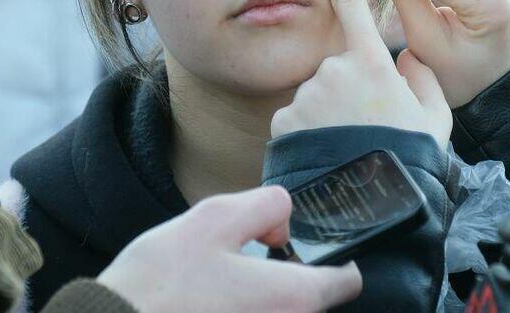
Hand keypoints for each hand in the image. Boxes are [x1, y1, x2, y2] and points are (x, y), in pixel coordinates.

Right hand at [96, 186, 360, 312]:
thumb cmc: (161, 283)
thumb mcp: (215, 219)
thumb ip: (266, 207)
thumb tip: (284, 225)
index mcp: (295, 297)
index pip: (348, 280)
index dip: (332, 256)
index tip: (300, 247)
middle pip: (312, 301)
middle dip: (287, 278)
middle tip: (241, 263)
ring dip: (260, 300)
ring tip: (214, 288)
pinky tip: (204, 306)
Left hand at [270, 0, 451, 148]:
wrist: (373, 209)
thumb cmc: (410, 161)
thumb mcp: (433, 116)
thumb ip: (421, 77)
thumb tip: (406, 57)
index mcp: (372, 63)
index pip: (351, 0)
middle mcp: (333, 70)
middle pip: (338, 69)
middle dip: (350, 91)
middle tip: (371, 129)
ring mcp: (306, 96)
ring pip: (318, 96)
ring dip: (332, 116)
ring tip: (352, 148)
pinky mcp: (283, 121)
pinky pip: (298, 120)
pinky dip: (312, 134)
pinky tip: (330, 156)